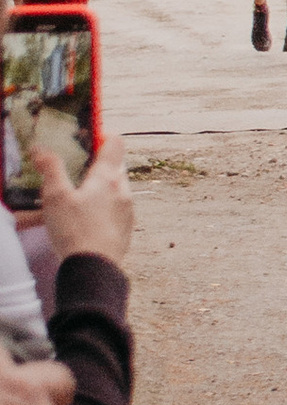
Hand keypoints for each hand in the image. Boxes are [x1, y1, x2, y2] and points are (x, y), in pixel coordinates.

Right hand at [35, 135, 130, 270]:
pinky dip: (101, 207)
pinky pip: (114, 209)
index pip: (115, 142)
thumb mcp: (55, 196)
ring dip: (98, 187)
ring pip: (115, 188)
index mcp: (108, 177)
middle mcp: (123, 190)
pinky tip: (84, 218)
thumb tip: (41, 148)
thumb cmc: (75, 230)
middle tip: (74, 171)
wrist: (94, 269)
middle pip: (114, 165)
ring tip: (75, 198)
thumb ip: (50, 168)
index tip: (85, 139)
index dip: (101, 136)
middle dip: (96, 165)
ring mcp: (127, 210)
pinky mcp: (125, 228)